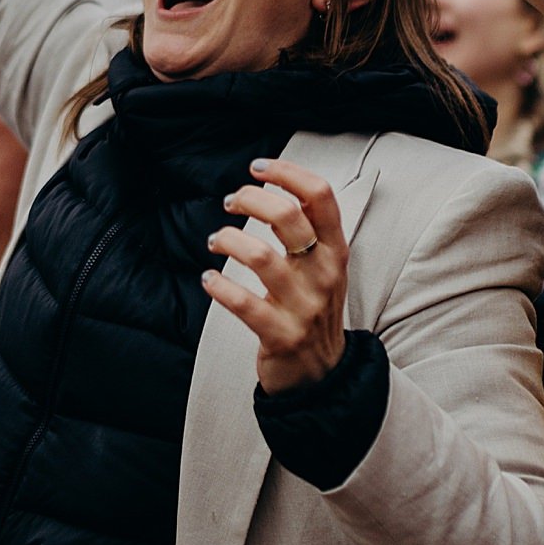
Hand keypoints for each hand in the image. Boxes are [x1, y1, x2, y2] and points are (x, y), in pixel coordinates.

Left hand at [202, 157, 348, 394]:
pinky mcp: (280, 335)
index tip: (258, 168)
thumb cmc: (314, 310)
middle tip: (230, 201)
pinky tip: (209, 280)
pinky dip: (218, 286)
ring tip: (215, 240)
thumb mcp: (325, 268)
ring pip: (259, 255)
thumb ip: (309, 231)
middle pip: (286, 216)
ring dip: (227, 239)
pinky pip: (242, 303)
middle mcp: (323, 274)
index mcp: (335, 251)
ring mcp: (303, 306)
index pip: (320, 196)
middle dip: (249, 198)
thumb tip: (273, 186)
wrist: (322, 376)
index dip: (287, 172)